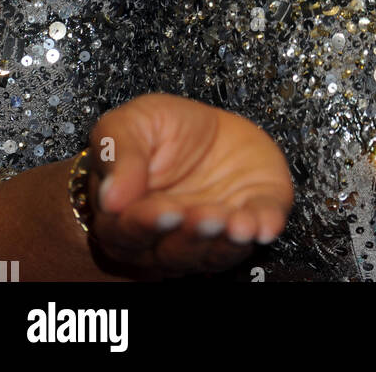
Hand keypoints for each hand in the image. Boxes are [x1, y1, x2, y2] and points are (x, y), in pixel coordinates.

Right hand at [82, 93, 293, 277]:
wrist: (207, 125)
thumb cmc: (158, 129)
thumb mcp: (127, 124)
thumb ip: (117, 155)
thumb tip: (111, 198)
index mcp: (126, 218)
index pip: (129, 233)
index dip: (146, 225)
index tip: (163, 211)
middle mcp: (168, 238)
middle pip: (174, 251)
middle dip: (192, 236)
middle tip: (204, 216)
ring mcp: (212, 233)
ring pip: (215, 252)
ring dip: (226, 241)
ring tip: (236, 223)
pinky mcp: (252, 217)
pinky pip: (258, 231)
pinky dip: (262, 228)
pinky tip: (264, 225)